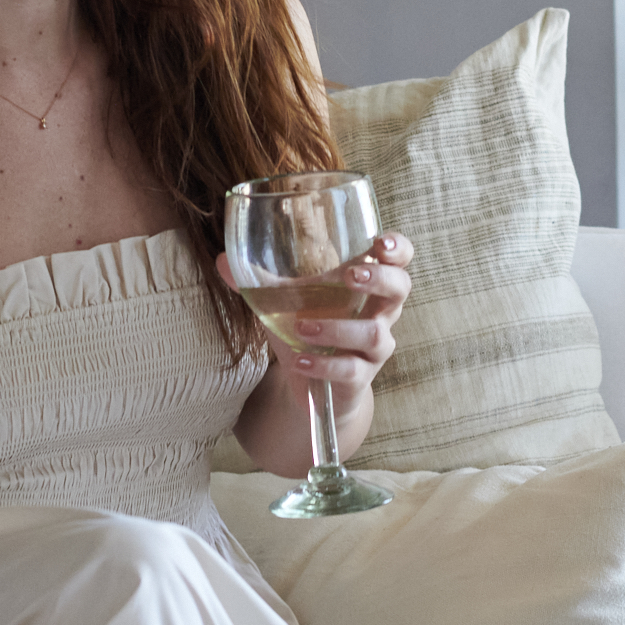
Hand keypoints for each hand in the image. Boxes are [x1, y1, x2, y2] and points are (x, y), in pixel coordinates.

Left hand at [213, 229, 412, 405]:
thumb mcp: (283, 302)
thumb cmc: (306, 328)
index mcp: (368, 286)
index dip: (397, 249)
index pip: (399, 259)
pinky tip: (299, 361)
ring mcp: (374, 348)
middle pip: (401, 288)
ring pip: (374, 334)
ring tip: (303, 327)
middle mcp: (380, 313)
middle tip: (350, 275)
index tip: (379, 242)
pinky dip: (324, 365)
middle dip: (380, 279)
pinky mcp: (360, 379)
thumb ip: (259, 280)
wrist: (311, 382)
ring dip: (338, 328)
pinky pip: (350, 371)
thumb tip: (223, 259)